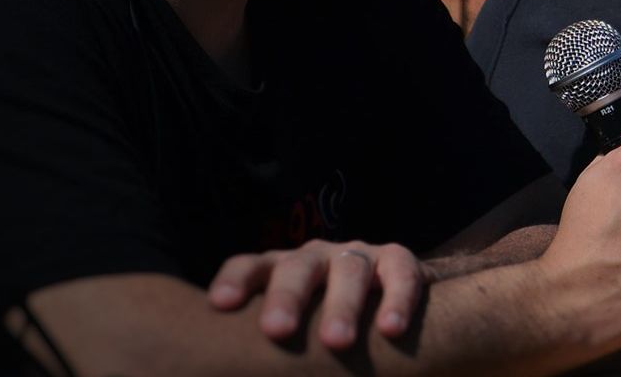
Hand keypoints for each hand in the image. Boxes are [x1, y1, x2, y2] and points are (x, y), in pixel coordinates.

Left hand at [206, 240, 425, 349]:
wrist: (390, 300)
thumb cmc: (322, 325)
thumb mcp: (293, 330)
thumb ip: (269, 345)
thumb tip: (227, 372)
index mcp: (281, 271)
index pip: (252, 266)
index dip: (236, 280)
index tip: (220, 305)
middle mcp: (316, 257)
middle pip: (297, 268)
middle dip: (286, 297)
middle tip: (277, 331)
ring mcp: (358, 254)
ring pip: (348, 270)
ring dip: (342, 305)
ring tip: (336, 343)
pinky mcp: (398, 260)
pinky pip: (400, 273)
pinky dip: (396, 300)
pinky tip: (390, 330)